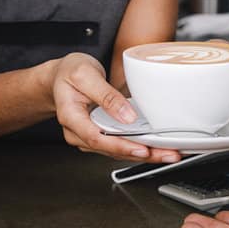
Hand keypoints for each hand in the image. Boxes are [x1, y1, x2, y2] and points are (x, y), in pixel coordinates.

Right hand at [50, 53, 181, 163]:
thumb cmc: (70, 72)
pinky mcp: (99, 134)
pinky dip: (138, 146)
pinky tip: (156, 147)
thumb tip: (126, 116)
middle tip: (167, 155)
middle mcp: (78, 132)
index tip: (142, 149)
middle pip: (111, 150)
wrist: (61, 76)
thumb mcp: (85, 75)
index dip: (121, 146)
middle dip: (141, 155)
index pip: (97, 138)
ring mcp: (89, 135)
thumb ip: (105, 96)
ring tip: (168, 154)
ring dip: (144, 154)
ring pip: (117, 151)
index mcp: (71, 117)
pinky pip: (119, 144)